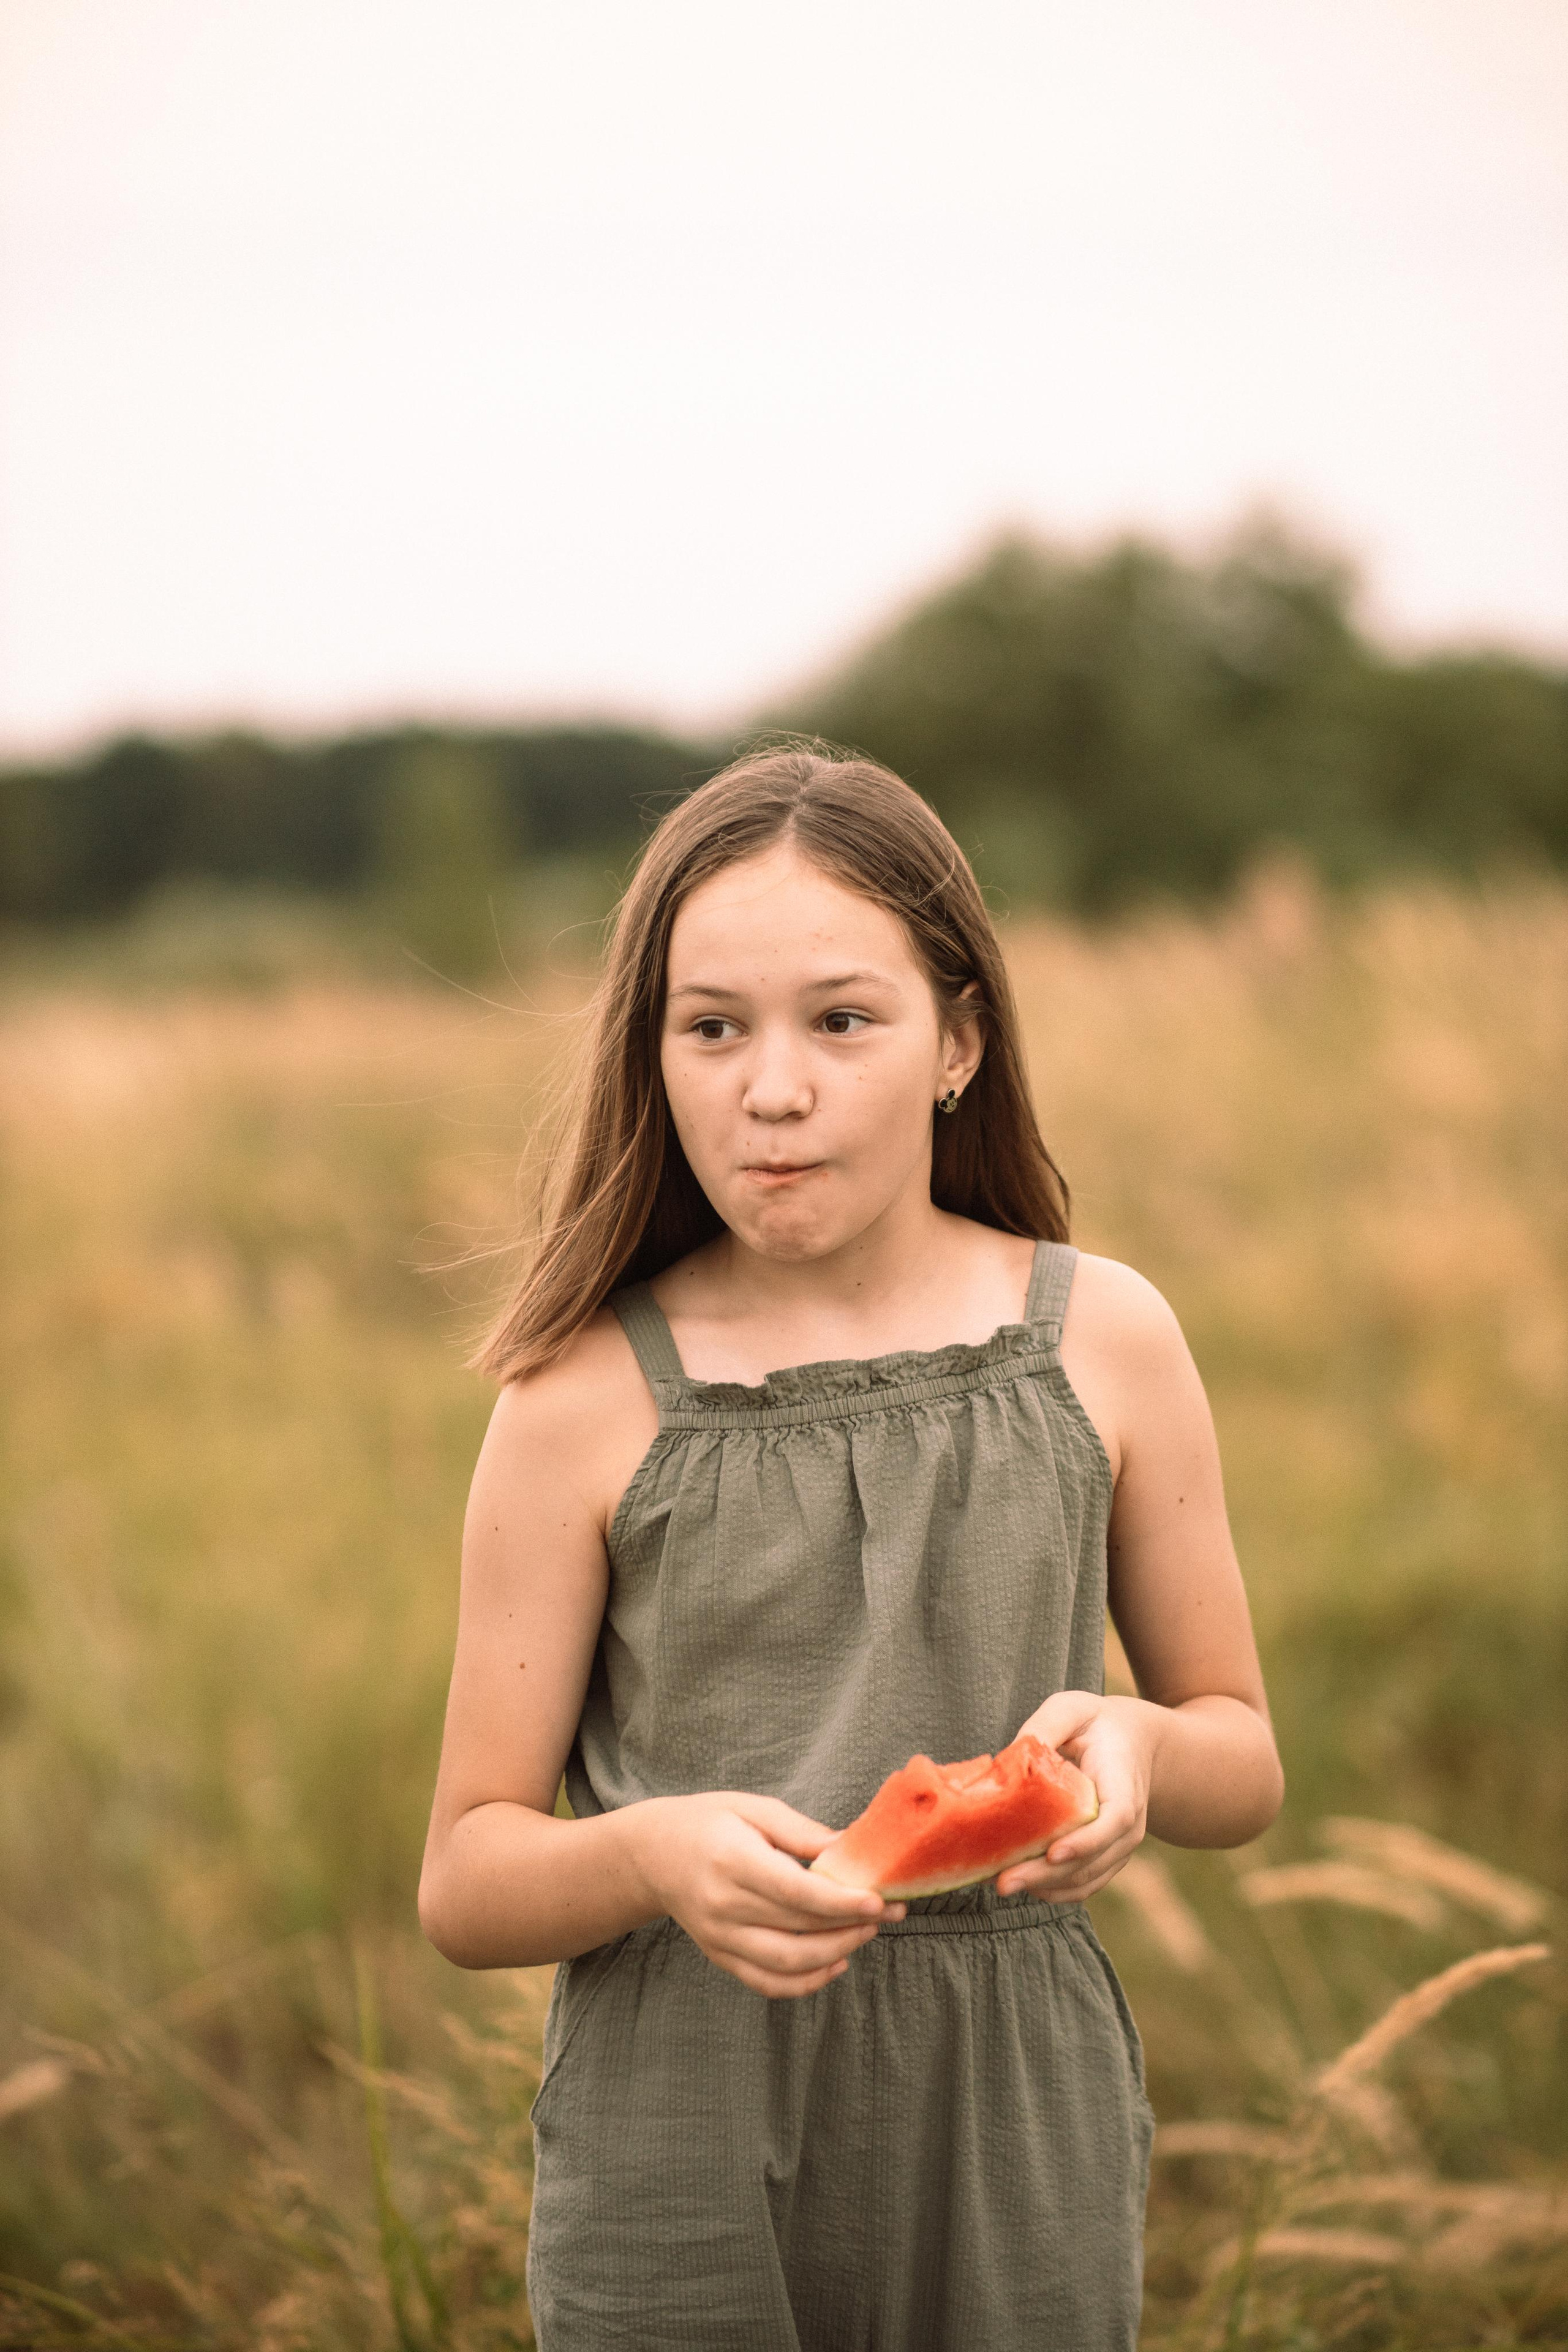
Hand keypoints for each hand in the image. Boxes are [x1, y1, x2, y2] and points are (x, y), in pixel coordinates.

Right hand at [622, 1791, 905, 1999]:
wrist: (653, 1854)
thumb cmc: (708, 1822)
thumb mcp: (753, 1808)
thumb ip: (801, 1832)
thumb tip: (851, 1848)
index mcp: (732, 1860)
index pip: (795, 1891)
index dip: (841, 1901)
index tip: (879, 1901)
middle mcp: (723, 1906)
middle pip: (798, 1929)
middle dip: (852, 1924)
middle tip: (891, 1912)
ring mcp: (720, 1938)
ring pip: (787, 1963)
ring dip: (836, 1953)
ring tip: (866, 1933)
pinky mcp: (720, 1956)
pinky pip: (767, 1983)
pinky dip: (805, 1983)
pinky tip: (835, 1964)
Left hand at [994, 1691, 1158, 1902]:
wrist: (1133, 1742)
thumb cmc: (1096, 1724)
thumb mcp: (1073, 1708)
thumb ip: (1046, 1725)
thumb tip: (1009, 1755)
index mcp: (1123, 1783)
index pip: (1115, 1819)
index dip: (1086, 1841)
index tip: (1052, 1853)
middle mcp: (1129, 1822)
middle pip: (1095, 1859)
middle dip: (1048, 1875)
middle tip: (1003, 1882)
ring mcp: (1120, 1844)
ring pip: (1088, 1878)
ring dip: (1046, 1887)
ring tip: (1002, 1882)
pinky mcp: (1106, 1856)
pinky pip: (1085, 1883)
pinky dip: (1055, 1890)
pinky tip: (1022, 1884)